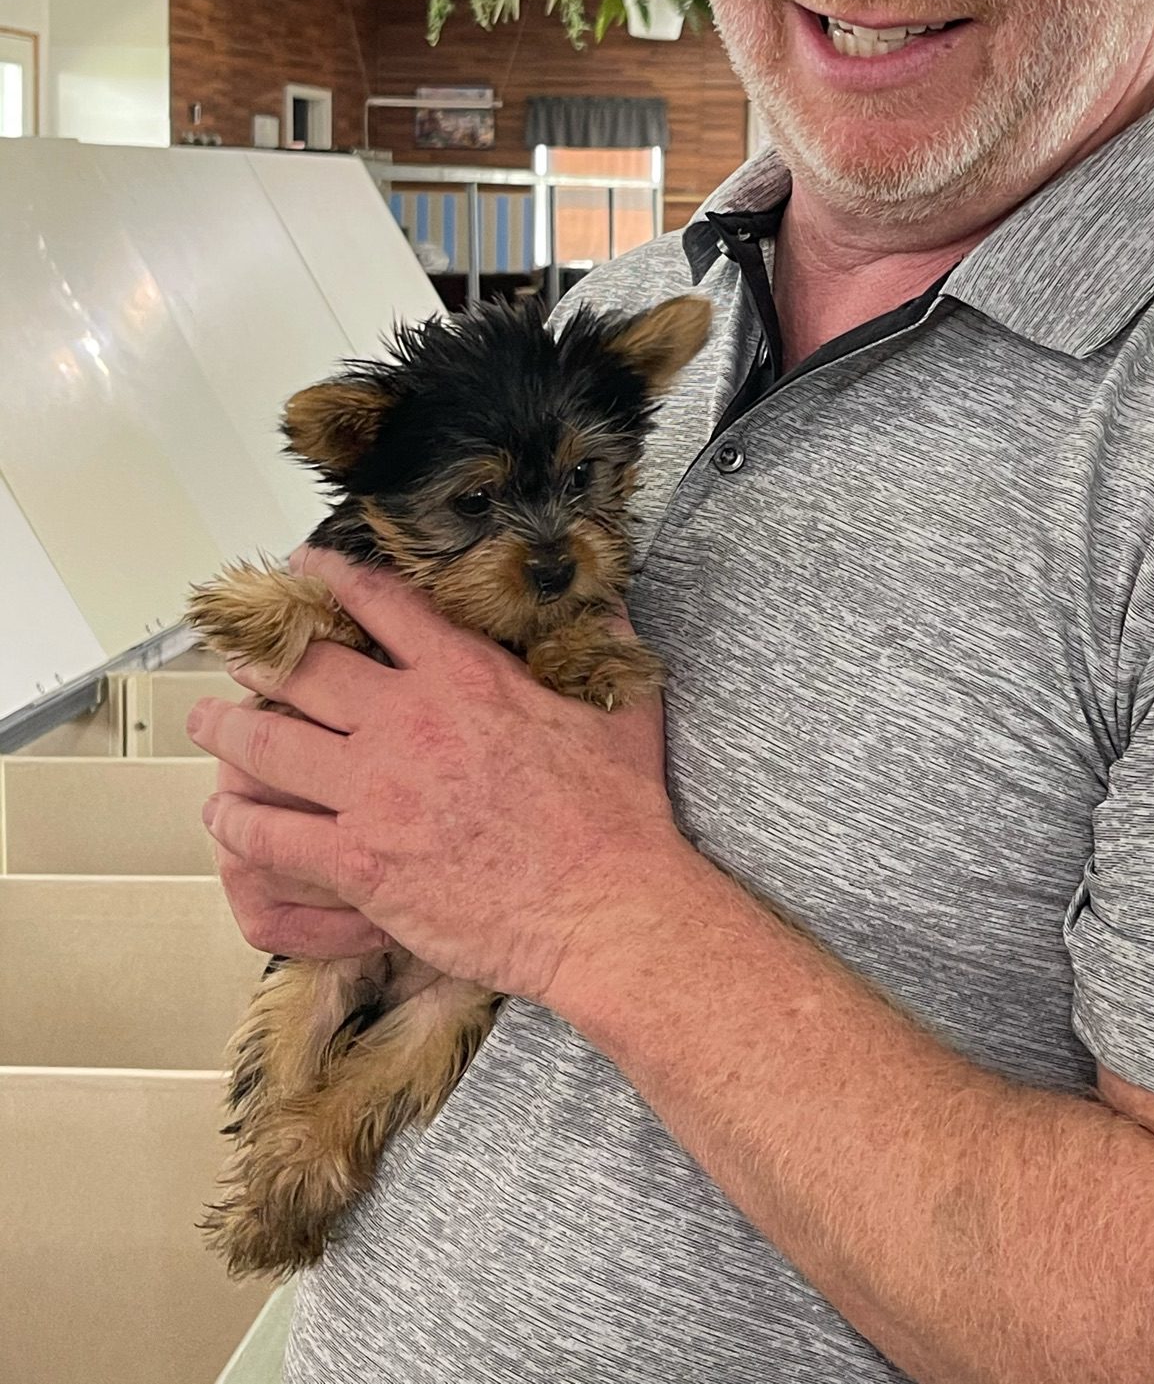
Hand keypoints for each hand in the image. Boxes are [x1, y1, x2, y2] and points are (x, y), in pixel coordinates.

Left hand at [186, 548, 688, 1006]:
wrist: (604, 905)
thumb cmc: (618, 814)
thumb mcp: (624, 708)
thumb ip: (608, 644)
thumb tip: (610, 600)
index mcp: (466, 677)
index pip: (382, 607)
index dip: (334, 579)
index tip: (305, 568)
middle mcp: (408, 722)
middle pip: (306, 670)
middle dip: (262, 656)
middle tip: (239, 652)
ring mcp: (376, 793)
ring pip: (272, 747)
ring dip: (230, 730)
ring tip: (209, 721)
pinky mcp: (360, 861)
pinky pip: (272, 835)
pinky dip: (238, 822)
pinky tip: (223, 814)